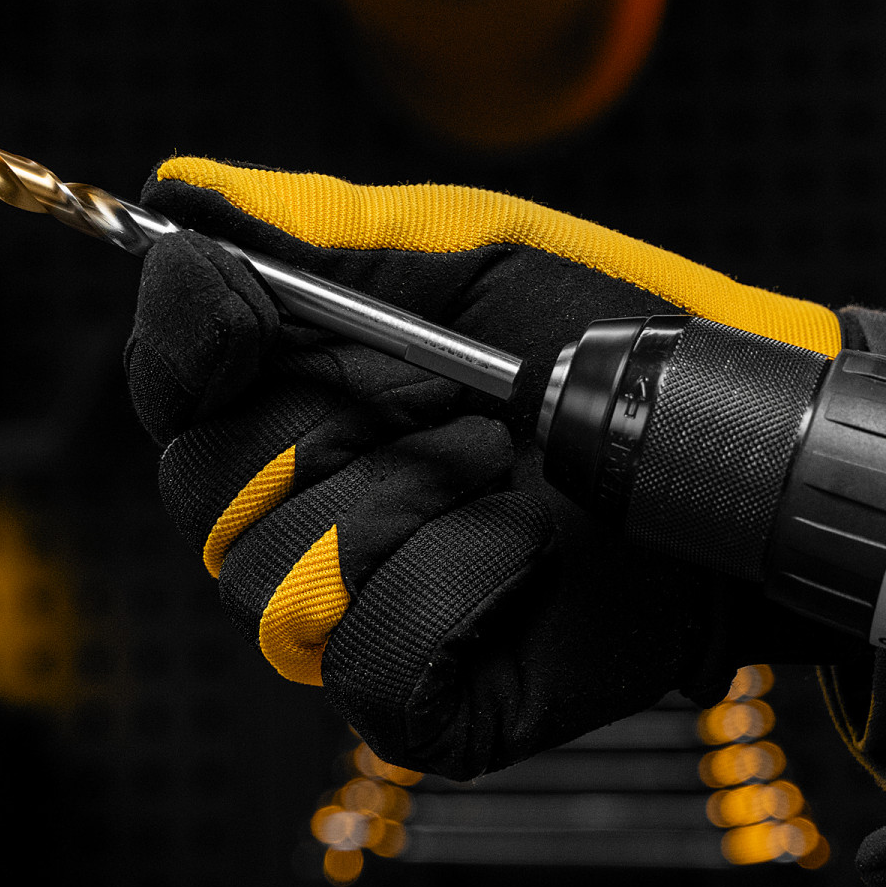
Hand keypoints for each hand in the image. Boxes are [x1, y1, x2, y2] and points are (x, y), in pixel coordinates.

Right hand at [126, 157, 839, 777]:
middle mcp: (301, 498)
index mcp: (296, 388)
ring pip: (276, 582)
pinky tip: (526, 552)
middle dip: (332, 425)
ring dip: (407, 504)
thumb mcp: (467, 250)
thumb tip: (182, 194)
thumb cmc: (596, 337)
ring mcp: (351, 602)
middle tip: (450, 391)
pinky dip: (459, 593)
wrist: (714, 446)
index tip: (240, 309)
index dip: (182, 347)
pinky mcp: (415, 692)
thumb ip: (323, 227)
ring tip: (500, 463)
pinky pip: (372, 662)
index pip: (171, 382)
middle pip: (205, 488)